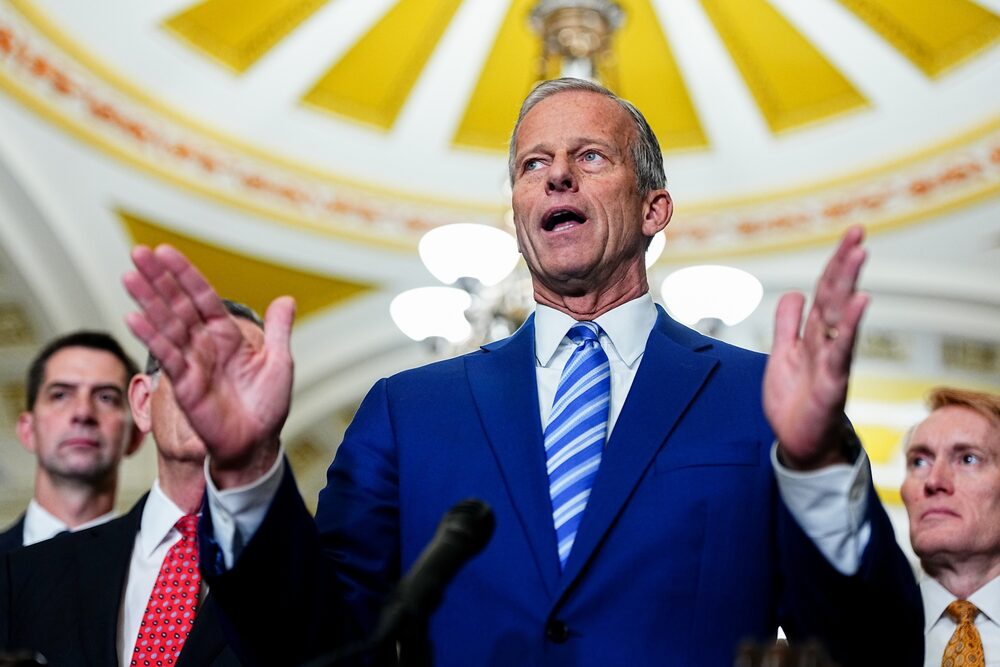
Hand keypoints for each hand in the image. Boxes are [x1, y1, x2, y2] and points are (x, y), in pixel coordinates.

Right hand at [122, 244, 294, 486]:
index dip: (185, 274)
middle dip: (159, 279)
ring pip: (167, 325)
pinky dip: (151, 337)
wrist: (256, 444)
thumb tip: (286, 299)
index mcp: (227, 336)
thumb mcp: (279, 362)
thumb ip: (278, 331)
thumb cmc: (267, 406)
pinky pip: (167, 356)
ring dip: (148, 300)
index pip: (203, 297)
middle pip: (178, 305)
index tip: (165, 252)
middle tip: (137, 253)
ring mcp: (193, 362)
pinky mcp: (185, 384)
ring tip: (129, 277)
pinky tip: (133, 317)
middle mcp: (206, 345)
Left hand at [764, 225, 868, 469]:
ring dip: (849, 283)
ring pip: (840, 316)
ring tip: (859, 253)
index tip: (851, 234)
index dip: (835, 263)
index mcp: (814, 334)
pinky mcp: (833, 382)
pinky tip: (859, 302)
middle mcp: (827, 342)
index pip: (825, 290)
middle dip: (845, 263)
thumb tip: (795, 292)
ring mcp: (832, 360)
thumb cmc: (795, 400)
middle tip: (858, 231)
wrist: (798, 441)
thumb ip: (788, 323)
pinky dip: (850, 325)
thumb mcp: (783, 354)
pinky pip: (842, 349)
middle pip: (835, 295)